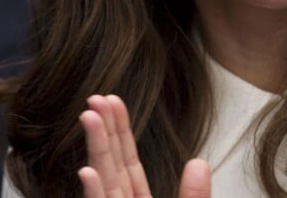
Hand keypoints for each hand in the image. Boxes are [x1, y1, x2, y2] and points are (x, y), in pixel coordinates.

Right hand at [79, 94, 210, 197]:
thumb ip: (194, 195)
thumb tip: (199, 163)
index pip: (128, 161)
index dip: (120, 131)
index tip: (114, 101)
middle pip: (111, 165)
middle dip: (103, 131)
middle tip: (95, 98)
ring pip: (104, 182)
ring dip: (96, 149)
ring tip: (88, 117)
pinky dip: (94, 192)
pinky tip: (86, 169)